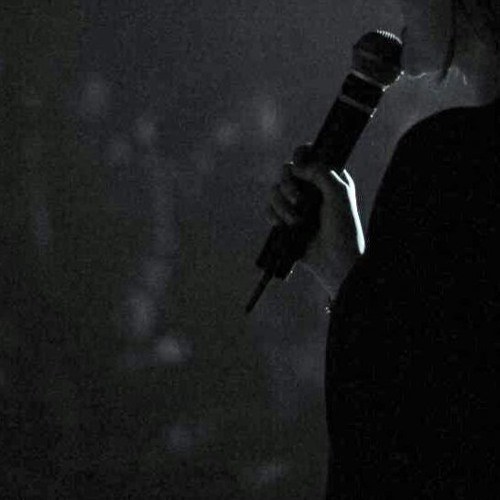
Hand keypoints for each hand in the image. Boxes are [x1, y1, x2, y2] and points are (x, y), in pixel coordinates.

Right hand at [265, 144, 363, 296]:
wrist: (334, 260)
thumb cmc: (343, 226)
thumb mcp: (338, 193)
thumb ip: (320, 172)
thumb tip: (296, 166)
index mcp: (326, 178)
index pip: (308, 156)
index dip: (300, 155)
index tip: (298, 164)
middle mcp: (310, 188)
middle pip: (286, 172)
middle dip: (288, 186)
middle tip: (298, 200)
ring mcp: (296, 205)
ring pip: (274, 191)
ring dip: (282, 206)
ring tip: (296, 221)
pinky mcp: (285, 221)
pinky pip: (269, 210)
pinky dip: (274, 216)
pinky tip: (283, 226)